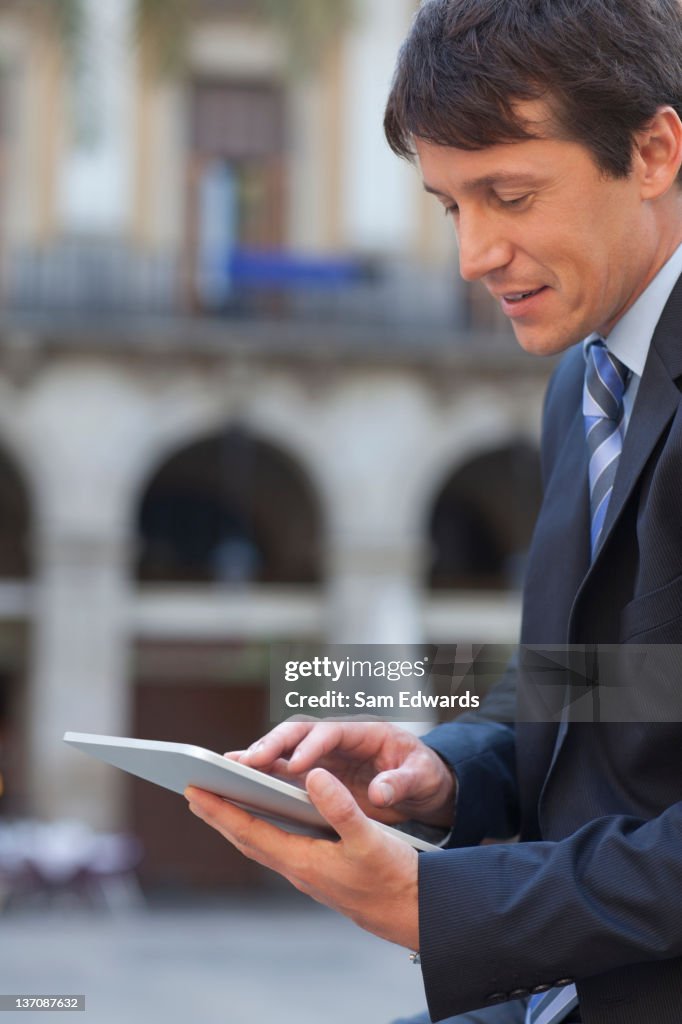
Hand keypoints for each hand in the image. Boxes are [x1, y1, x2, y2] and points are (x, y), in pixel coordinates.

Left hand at [185, 768, 418, 948]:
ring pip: (262, 844)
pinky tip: (265, 819)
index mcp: (304, 861)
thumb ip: (341, 806)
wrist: (415, 913)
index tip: (195, 792)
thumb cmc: (394, 877)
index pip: (250, 831)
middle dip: (219, 816)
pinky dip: (263, 829)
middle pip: (247, 839)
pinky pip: (278, 847)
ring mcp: (308, 873)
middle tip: (192, 792)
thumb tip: (314, 775)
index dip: (221, 811)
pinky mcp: (320, 872)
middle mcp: (299, 870)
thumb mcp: (370, 838)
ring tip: (219, 802)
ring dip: (238, 823)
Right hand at [229, 719, 455, 828]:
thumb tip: (380, 794)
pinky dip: (260, 775)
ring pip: (284, 749)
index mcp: (366, 732)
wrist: (424, 783)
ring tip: (227, 770)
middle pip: (298, 733)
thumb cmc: (425, 774)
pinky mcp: (316, 772)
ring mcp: (324, 754)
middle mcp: (339, 738)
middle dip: (272, 745)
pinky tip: (236, 786)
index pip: (332, 733)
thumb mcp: (422, 778)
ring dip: (257, 758)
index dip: (312, 747)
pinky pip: (282, 770)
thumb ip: (402, 783)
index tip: (296, 766)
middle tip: (246, 763)